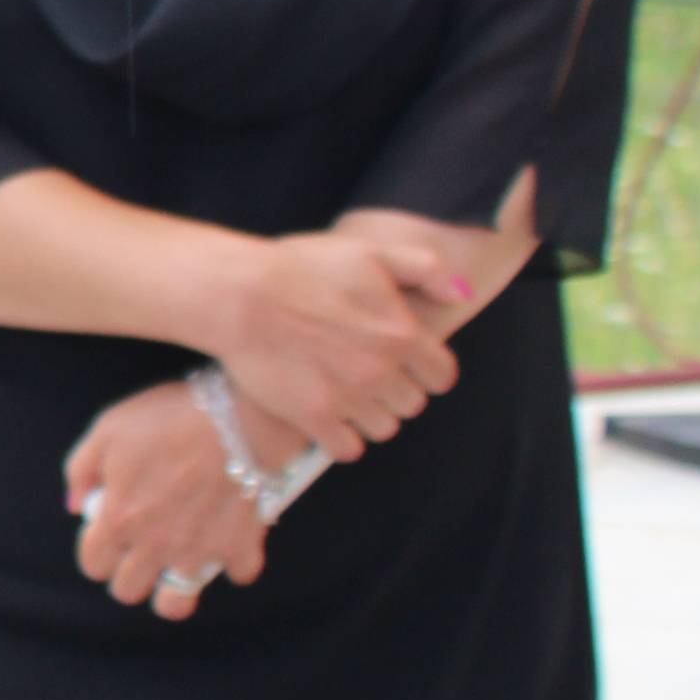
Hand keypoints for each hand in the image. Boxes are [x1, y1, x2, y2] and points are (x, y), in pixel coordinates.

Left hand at [61, 382, 266, 618]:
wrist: (237, 417)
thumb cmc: (169, 419)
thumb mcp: (108, 430)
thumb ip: (82, 470)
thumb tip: (75, 506)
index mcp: (117, 520)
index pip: (94, 564)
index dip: (97, 554)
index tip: (108, 539)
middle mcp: (154, 545)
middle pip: (128, 589)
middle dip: (129, 574)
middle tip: (141, 552)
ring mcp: (198, 551)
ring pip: (175, 604)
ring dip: (172, 592)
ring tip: (176, 569)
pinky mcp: (239, 547)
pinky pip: (237, 574)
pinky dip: (234, 564)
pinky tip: (228, 542)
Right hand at [203, 229, 468, 462]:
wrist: (238, 295)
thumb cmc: (301, 268)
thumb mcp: (369, 252)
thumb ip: (425, 268)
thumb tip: (461, 294)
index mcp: (403, 334)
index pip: (441, 375)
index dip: (425, 370)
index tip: (404, 362)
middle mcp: (383, 372)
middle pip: (411, 403)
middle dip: (394, 390)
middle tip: (364, 372)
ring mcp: (348, 399)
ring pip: (383, 428)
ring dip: (369, 415)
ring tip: (345, 394)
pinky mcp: (313, 417)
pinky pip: (347, 448)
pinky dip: (342, 438)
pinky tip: (327, 418)